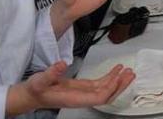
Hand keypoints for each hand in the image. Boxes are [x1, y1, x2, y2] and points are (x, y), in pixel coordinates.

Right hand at [6, 60, 134, 114]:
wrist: (31, 95)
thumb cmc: (35, 90)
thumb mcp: (40, 80)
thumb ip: (51, 73)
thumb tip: (61, 64)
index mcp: (75, 98)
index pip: (99, 97)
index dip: (110, 88)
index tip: (118, 77)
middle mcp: (83, 97)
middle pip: (107, 94)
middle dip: (120, 85)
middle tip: (131, 73)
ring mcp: (84, 92)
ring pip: (106, 89)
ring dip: (118, 80)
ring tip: (128, 70)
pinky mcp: (83, 87)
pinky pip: (100, 84)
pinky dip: (110, 77)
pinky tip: (116, 69)